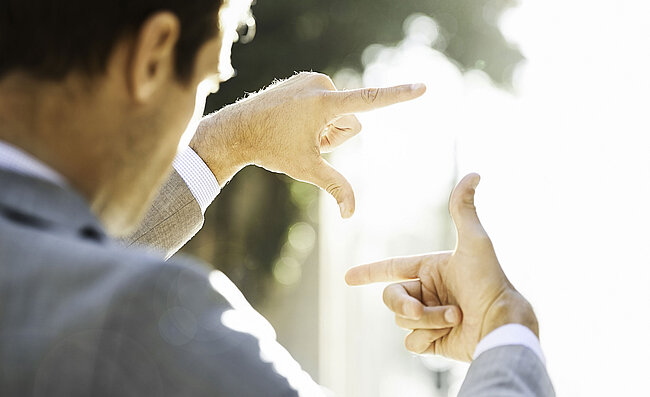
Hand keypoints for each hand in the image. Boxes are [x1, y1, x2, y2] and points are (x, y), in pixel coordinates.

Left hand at [190, 72, 425, 217]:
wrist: (236, 130)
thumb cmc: (271, 149)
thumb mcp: (306, 170)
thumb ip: (335, 187)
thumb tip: (351, 214)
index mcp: (325, 103)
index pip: (371, 101)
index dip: (399, 95)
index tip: (422, 87)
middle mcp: (321, 85)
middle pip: (350, 121)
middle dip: (335, 137)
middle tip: (307, 141)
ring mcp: (311, 79)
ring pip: (338, 112)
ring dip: (324, 127)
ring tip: (297, 131)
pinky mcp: (304, 78)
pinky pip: (324, 101)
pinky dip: (315, 115)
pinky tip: (291, 122)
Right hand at [344, 174, 537, 360]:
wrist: (500, 323)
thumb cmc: (489, 281)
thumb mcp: (474, 241)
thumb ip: (463, 209)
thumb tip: (473, 174)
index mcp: (430, 271)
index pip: (391, 269)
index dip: (368, 272)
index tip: (347, 278)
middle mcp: (428, 294)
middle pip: (391, 298)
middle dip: (404, 305)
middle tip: (418, 310)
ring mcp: (430, 319)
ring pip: (402, 320)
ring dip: (427, 320)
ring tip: (456, 317)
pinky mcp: (433, 343)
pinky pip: (410, 343)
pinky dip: (426, 338)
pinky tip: (449, 334)